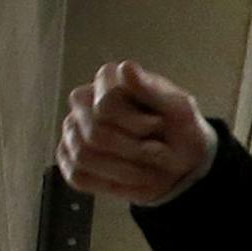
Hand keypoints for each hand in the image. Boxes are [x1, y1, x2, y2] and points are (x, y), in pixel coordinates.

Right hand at [57, 60, 213, 204]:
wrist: (182, 163)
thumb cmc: (179, 130)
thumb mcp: (178, 109)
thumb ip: (151, 90)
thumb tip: (126, 68)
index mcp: (108, 80)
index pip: (106, 105)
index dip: (136, 123)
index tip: (159, 125)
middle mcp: (84, 101)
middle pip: (94, 133)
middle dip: (132, 150)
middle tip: (156, 151)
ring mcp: (73, 129)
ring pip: (84, 156)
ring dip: (124, 169)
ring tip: (146, 166)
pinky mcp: (70, 158)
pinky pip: (77, 176)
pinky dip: (109, 182)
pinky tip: (129, 176)